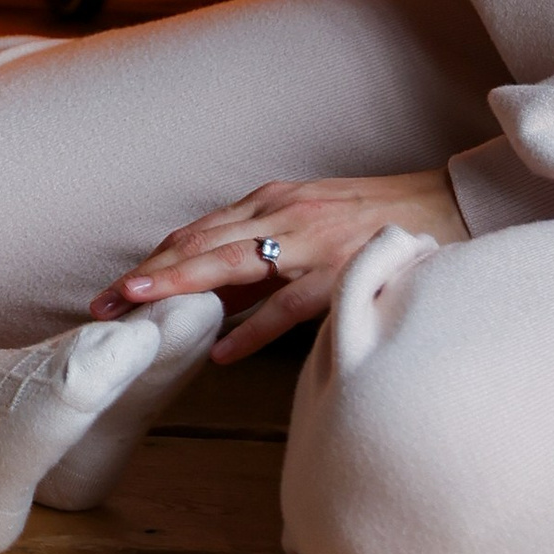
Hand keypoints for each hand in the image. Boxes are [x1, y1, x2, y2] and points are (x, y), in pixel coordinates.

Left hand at [93, 168, 467, 361]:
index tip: (116, 289)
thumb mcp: (311, 218)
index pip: (197, 232)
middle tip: (102, 306)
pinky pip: (286, 304)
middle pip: (197, 243)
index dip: (153, 260)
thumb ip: (265, 245)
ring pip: (228, 263)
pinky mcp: (341, 273)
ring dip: (178, 286)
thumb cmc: (377, 220)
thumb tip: (214, 286)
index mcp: (272, 202)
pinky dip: (250, 328)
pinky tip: (220, 351)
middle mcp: (283, 215)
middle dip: (146, 274)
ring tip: (137, 308)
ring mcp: (311, 242)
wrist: (451, 207)